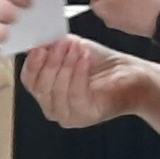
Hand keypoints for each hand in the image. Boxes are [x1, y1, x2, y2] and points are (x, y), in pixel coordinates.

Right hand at [21, 36, 159, 127]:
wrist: (130, 75)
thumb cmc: (102, 65)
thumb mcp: (71, 49)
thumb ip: (52, 46)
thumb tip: (36, 41)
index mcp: (45, 91)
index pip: (29, 80)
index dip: (32, 63)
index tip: (40, 47)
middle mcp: (53, 107)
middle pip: (40, 86)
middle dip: (50, 62)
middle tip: (61, 44)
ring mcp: (68, 115)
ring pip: (56, 91)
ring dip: (66, 66)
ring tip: (76, 48)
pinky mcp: (85, 117)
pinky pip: (75, 95)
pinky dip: (78, 74)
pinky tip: (84, 59)